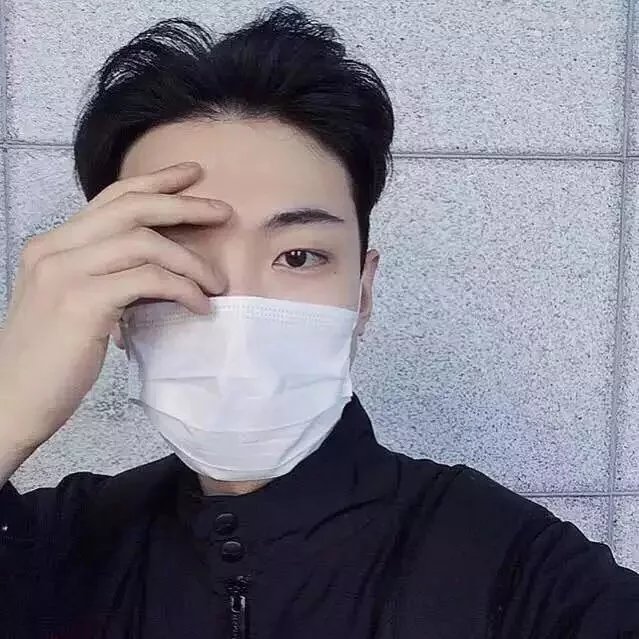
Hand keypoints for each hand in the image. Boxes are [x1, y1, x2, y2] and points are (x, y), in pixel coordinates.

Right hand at [0, 161, 229, 452]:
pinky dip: (183, 289)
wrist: (10, 402)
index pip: (111, 199)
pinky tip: (199, 306)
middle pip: (131, 208)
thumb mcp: (77, 306)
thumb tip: (162, 273)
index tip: (192, 174)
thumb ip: (108, 279)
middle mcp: (54, 249)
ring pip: (145, 242)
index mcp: (53, 246)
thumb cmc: (50, 360)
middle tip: (224, 210)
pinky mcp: (81, 301)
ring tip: (217, 283)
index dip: (155, 181)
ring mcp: (64, 272)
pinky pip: (149, 279)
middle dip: (184, 204)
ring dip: (191, 261)